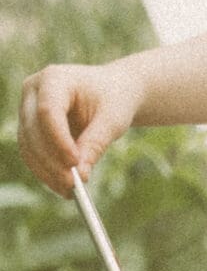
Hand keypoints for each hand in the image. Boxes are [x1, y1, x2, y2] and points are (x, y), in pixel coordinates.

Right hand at [17, 61, 141, 195]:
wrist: (112, 92)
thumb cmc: (114, 100)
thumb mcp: (112, 120)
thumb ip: (95, 143)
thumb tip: (81, 175)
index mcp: (55, 78)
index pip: (48, 111)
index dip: (58, 140)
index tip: (75, 164)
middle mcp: (34, 91)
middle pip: (33, 130)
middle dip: (51, 161)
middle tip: (72, 186)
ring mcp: (28, 109)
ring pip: (29, 145)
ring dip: (47, 171)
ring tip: (71, 191)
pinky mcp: (30, 127)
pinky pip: (32, 154)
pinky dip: (46, 172)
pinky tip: (64, 188)